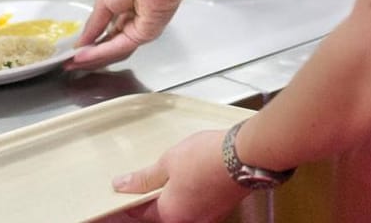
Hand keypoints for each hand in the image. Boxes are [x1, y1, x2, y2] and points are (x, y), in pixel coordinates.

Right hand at [67, 0, 181, 69]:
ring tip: (73, 64)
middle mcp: (134, 22)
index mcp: (126, 9)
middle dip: (88, 56)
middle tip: (69, 64)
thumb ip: (93, 24)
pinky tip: (84, 57)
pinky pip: (118, 47)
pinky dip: (100, 53)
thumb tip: (81, 42)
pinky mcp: (144, 35)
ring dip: (92, 58)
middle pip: (109, 46)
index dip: (88, 43)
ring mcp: (140, 30)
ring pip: (113, 50)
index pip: (106, 33)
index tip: (72, 51)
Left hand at [109, 129, 245, 222]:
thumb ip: (144, 177)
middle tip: (154, 175)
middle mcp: (188, 221)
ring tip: (179, 170)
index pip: (139, 212)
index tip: (127, 188)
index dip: (130, 199)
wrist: (247, 155)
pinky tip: (197, 174)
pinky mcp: (222, 207)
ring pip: (183, 209)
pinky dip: (194, 193)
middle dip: (156, 196)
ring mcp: (208, 216)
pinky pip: (200, 204)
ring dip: (177, 194)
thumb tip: (122, 185)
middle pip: (163, 213)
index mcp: (169, 214)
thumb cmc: (209, 158)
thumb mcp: (168, 161)